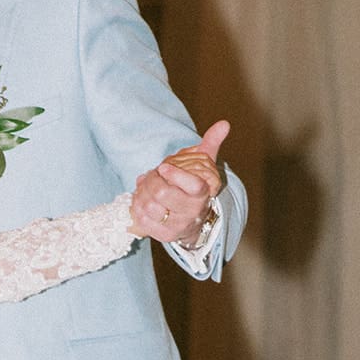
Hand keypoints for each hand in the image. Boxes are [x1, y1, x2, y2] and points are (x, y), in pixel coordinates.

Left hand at [131, 120, 229, 243]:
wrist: (193, 221)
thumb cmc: (193, 189)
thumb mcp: (204, 166)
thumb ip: (211, 144)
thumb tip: (223, 124)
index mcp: (203, 193)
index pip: (193, 185)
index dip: (176, 175)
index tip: (163, 166)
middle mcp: (192, 211)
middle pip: (163, 194)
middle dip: (152, 180)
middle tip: (152, 174)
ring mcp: (178, 225)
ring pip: (149, 206)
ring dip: (141, 192)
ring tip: (144, 187)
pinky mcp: (164, 235)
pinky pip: (142, 219)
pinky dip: (136, 207)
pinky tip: (140, 200)